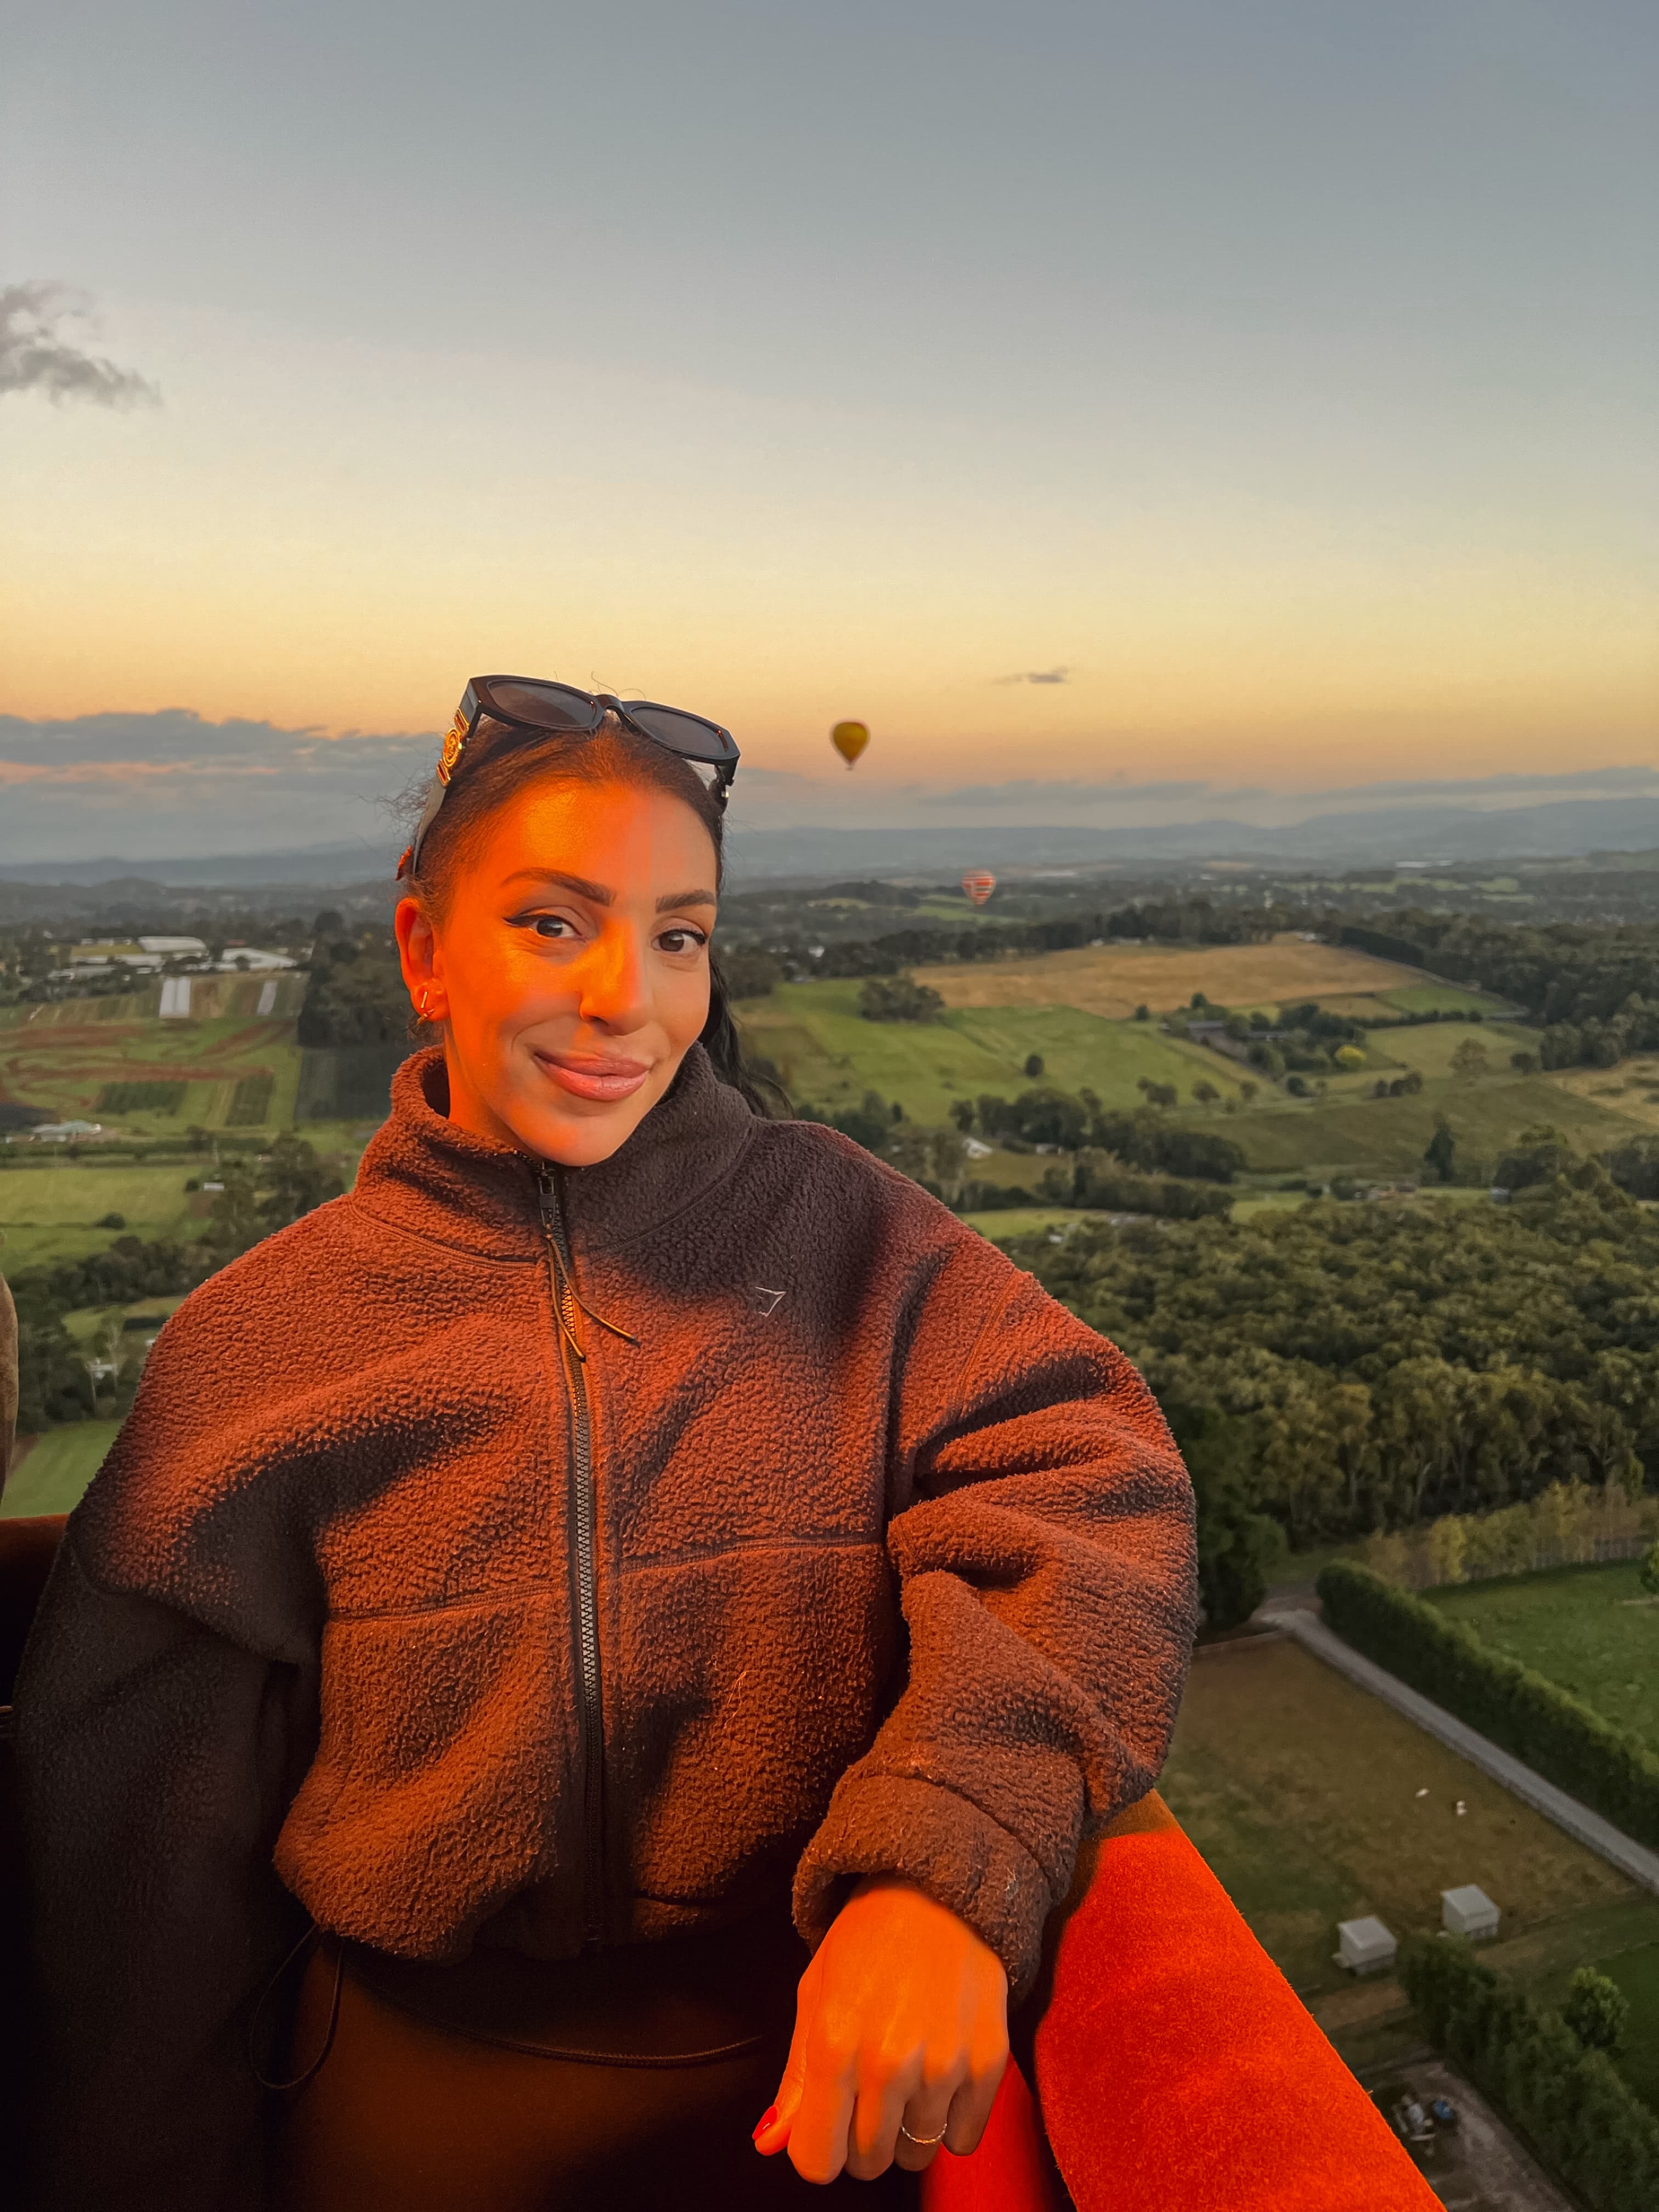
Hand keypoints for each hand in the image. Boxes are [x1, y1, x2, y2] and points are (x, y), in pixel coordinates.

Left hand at [753, 1876, 1008, 2183]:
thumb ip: (796, 2077)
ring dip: (907, 2129)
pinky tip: (941, 2075)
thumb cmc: (867, 1937)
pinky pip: (963, 2139)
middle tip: (868, 2089)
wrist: (938, 1888)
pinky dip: (951, 2120)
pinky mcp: (989, 2062)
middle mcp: (888, 2063)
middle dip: (861, 2137)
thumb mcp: (815, 1993)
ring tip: (908, 2075)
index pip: (817, 2162)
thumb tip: (772, 2143)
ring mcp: (943, 2066)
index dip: (818, 2148)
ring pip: (916, 2155)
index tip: (827, 2122)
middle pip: (868, 2162)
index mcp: (833, 2044)